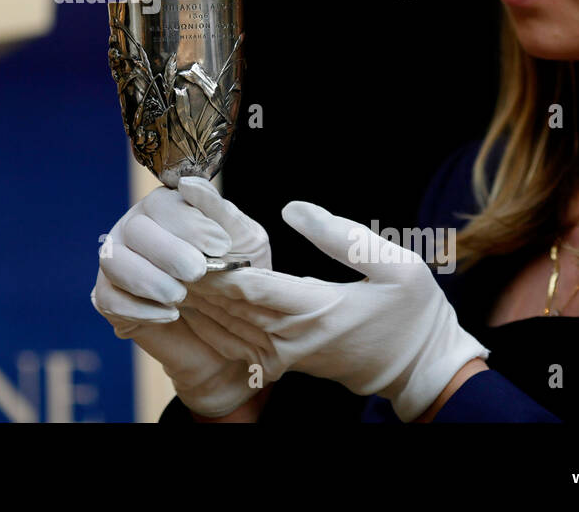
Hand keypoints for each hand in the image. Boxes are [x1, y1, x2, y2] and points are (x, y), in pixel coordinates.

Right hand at [90, 177, 271, 416]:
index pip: (162, 204)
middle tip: (197, 273)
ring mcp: (120, 262)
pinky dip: (138, 309)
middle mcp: (138, 228)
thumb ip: (219, 212)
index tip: (220, 246)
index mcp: (169, 208)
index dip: (187, 224)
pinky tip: (169, 315)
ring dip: (148, 280)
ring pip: (113, 259)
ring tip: (180, 297)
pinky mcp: (112, 298)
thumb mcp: (245, 242)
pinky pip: (107, 297)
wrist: (235, 336)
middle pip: (135, 229)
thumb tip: (188, 183)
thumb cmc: (239, 278)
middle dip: (168, 252)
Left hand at [186, 200, 488, 421]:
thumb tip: (292, 207)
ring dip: (191, 297)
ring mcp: (283, 353)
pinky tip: (184, 299)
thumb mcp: (395, 265)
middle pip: (225, 305)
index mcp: (317, 309)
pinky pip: (232, 341)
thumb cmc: (413, 313)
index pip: (249, 286)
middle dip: (190, 274)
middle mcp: (291, 336)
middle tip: (159, 243)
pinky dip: (205, 321)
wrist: (419, 370)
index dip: (214, 259)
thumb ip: (341, 234)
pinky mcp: (280, 360)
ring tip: (160, 264)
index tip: (187, 229)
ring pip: (222, 325)